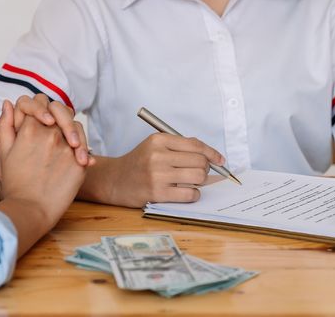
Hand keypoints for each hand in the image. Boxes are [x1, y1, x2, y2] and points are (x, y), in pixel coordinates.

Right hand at [0, 100, 86, 220]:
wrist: (30, 209)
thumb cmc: (14, 182)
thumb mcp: (3, 153)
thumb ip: (5, 127)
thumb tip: (9, 104)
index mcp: (30, 129)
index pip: (38, 102)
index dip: (40, 106)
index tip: (41, 117)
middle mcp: (50, 134)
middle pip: (62, 111)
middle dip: (60, 115)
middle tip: (58, 127)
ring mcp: (67, 147)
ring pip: (76, 127)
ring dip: (72, 132)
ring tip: (69, 145)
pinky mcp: (80, 162)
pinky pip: (85, 148)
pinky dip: (81, 150)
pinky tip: (77, 158)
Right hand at [101, 133, 225, 207]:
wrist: (115, 180)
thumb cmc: (139, 163)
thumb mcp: (155, 146)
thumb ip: (179, 146)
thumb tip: (209, 154)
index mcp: (159, 140)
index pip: (195, 145)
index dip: (212, 153)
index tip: (220, 160)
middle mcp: (158, 155)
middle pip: (199, 161)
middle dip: (205, 168)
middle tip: (200, 172)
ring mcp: (157, 175)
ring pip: (198, 177)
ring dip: (200, 181)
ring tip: (191, 182)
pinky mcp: (157, 193)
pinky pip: (189, 194)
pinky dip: (194, 194)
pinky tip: (187, 192)